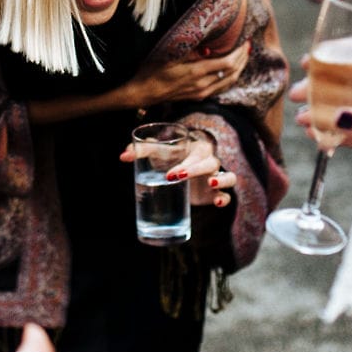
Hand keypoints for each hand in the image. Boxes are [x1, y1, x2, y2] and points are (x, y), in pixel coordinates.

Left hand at [119, 130, 233, 206]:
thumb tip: (123, 156)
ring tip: (210, 184)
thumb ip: (141, 150)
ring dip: (221, 180)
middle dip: (195, 170)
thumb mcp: (158, 152)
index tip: (169, 175)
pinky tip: (217, 202)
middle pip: (211, 163)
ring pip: (228, 176)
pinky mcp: (215, 194)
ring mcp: (215, 178)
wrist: (179, 170)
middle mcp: (210, 162)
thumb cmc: (170, 157)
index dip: (186, 163)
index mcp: (198, 148)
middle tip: (176, 178)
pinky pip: (228, 196)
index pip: (197, 152)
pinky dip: (224, 198)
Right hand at [120, 41, 249, 109]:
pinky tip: (232, 71)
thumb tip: (210, 48)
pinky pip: (221, 87)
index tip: (245, 41)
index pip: (228, 63)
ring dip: (240, 69)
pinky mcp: (198, 97)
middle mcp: (202, 85)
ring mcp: (201, 93)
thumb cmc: (153, 71)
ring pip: (229, 81)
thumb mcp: (170, 56)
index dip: (240, 53)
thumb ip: (191, 52)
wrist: (144, 93)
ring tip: (244, 56)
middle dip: (243, 59)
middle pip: (233, 73)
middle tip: (248, 46)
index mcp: (197, 73)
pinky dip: (231, 77)